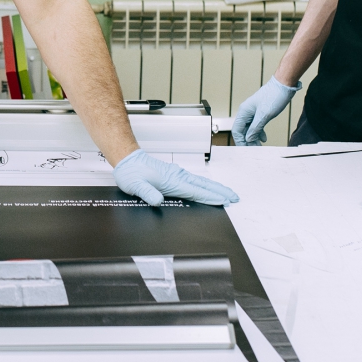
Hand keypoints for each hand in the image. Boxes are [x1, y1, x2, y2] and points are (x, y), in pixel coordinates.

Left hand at [113, 149, 239, 205]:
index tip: (224, 201)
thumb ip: (147, 194)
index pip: (196, 191)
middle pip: (204, 186)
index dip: (211, 197)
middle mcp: (177, 176)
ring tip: (226, 194)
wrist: (128, 160)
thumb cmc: (131, 173)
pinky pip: (194, 181)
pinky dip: (205, 186)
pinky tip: (207, 189)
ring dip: (215, 188)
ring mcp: (177, 174)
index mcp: (172, 181)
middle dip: (220, 192)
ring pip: (201, 183)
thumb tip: (157, 201)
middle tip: (234, 197)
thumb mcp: (136, 187)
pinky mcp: (174, 174)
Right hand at [231, 79, 300, 145]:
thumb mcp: (265, 115)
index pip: (237, 130)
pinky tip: (264, 138)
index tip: (246, 150)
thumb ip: (255, 128)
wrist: (284, 85)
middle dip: (247, 141)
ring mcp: (253, 112)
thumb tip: (248, 138)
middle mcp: (246, 112)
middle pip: (243, 130)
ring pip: (250, 129)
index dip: (240, 141)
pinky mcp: (260, 112)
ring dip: (253, 138)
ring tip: (259, 147)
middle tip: (254, 150)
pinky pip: (256, 125)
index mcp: (244, 112)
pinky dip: (259, 132)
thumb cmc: (274, 96)